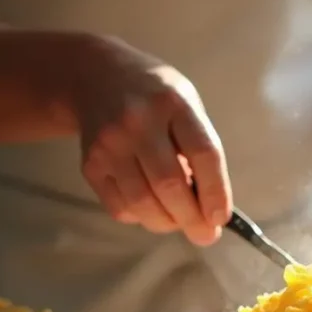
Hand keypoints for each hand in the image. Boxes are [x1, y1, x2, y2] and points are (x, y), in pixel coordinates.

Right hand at [68, 35, 231, 245]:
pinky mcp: (90, 164)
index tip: (221, 219)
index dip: (216, 192)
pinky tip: (150, 207)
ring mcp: (110, 143)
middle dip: (191, 219)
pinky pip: (119, 207)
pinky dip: (140, 218)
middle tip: (204, 235)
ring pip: (142, 202)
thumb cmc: (155, 97)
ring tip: (178, 222)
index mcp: (174, 102)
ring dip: (166, 223)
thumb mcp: (186, 105)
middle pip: (170, 184)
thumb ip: (198, 149)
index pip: (203, 153)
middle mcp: (138, 121)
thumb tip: (209, 208)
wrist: (95, 76)